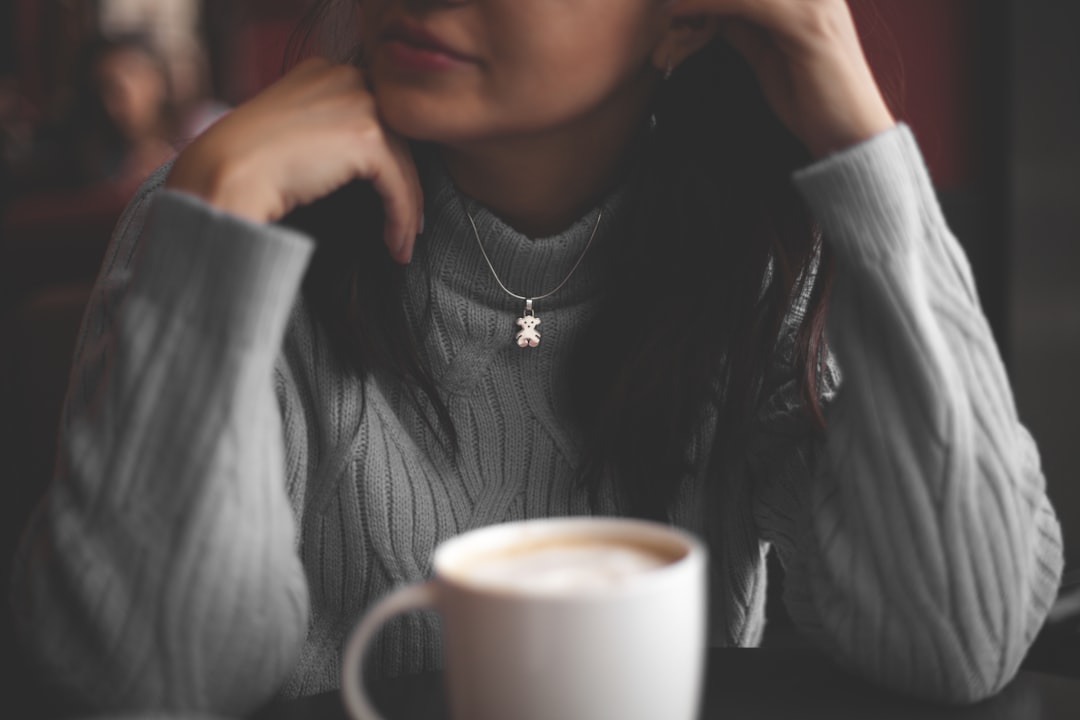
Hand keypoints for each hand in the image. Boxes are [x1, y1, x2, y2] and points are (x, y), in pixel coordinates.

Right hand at [167, 58, 421, 263]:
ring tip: (400, 243)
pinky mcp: (366, 137)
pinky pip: (400, 185)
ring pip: (403, 163)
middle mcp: (345, 77)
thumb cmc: (246, 163)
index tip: (390, 195)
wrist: (225, 173)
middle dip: (403, 185)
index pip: (375, 116)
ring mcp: (357, 102)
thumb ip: (324, 131)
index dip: (387, 159)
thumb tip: (356, 162)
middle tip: (406, 225)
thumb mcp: (292, 132)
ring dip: (406, 210)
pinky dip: (402, 218)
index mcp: (325, 71)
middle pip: (395, 138)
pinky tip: (396, 245)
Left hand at [670, 0, 895, 157]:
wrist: (848, 133)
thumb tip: (711, 12)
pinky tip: (676, 12)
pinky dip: (708, 5)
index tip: (668, 0)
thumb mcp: (767, 53)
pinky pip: (747, 3)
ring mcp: (812, 2)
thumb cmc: (810, 100)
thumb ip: (744, 26)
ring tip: (661, 7)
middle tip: (659, 2)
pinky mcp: (806, 23)